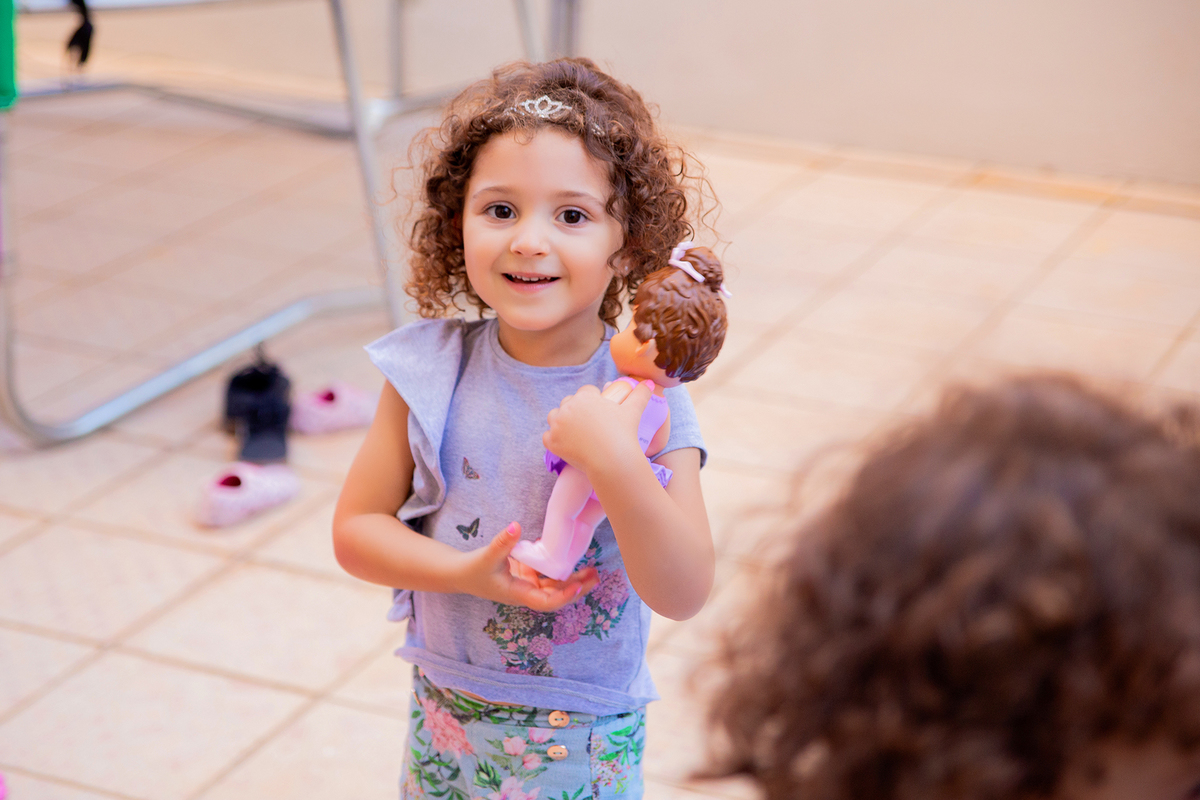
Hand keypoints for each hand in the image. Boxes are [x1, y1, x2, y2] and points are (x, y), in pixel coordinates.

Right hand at [455, 522, 598, 610]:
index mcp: (519, 594)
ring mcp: (529, 584)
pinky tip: (574, 558)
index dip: (563, 596)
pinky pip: (550, 574)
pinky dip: (562, 569)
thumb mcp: (487, 556)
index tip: (577, 586)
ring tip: (593, 571)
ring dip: (574, 580)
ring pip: (556, 585)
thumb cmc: (473, 569)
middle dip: (577, 588)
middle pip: (557, 595)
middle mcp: (527, 592)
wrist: (461, 574)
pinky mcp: (529, 575)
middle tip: (596, 577)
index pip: (545, 601)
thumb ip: (502, 542)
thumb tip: (515, 526)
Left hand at [543, 380, 653, 475]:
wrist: (612, 460)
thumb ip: (640, 394)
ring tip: (574, 431)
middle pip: (568, 403)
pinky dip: (554, 440)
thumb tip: (651, 383)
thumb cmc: (623, 433)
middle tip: (588, 424)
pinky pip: (547, 436)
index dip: (592, 399)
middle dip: (575, 410)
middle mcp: (567, 407)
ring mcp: (557, 425)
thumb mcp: (633, 411)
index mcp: (585, 397)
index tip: (599, 410)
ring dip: (561, 422)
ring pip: (554, 417)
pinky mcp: (551, 442)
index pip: (585, 392)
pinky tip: (565, 443)